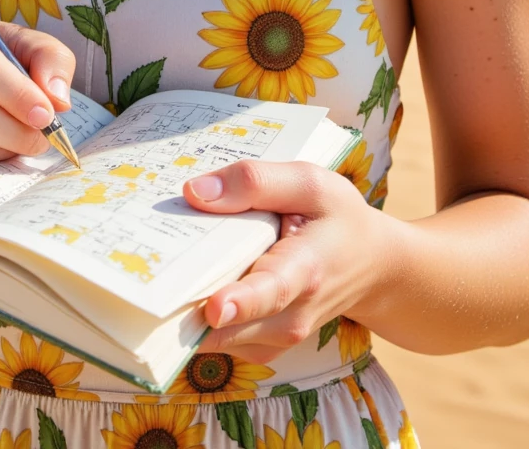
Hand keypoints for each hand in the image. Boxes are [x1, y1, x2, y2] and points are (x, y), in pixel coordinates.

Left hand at [182, 159, 395, 363]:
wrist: (374, 267)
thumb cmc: (338, 218)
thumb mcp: (309, 182)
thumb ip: (255, 182)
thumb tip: (193, 192)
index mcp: (305, 270)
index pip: (270, 292)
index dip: (239, 301)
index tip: (213, 308)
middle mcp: (290, 316)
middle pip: (228, 321)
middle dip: (189, 297)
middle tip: (155, 268)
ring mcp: (276, 338)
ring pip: (217, 336)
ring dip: (189, 307)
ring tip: (171, 267)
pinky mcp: (263, 346)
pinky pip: (220, 340)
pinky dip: (200, 316)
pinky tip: (196, 279)